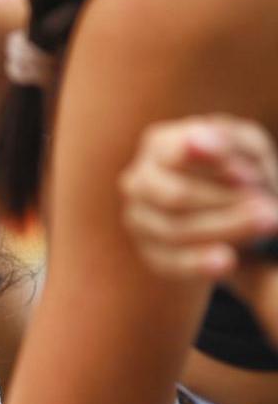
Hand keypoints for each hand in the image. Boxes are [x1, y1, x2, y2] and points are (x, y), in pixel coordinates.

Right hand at [120, 115, 277, 279]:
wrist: (229, 214)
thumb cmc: (238, 172)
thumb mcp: (244, 148)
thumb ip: (229, 140)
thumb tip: (202, 141)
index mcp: (159, 146)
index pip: (176, 154)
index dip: (212, 166)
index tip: (248, 176)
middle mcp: (139, 181)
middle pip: (175, 195)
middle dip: (224, 203)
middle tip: (269, 210)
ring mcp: (140, 220)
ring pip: (175, 230)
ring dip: (224, 229)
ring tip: (266, 225)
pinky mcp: (152, 254)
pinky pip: (171, 262)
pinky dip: (199, 263)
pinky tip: (226, 261)